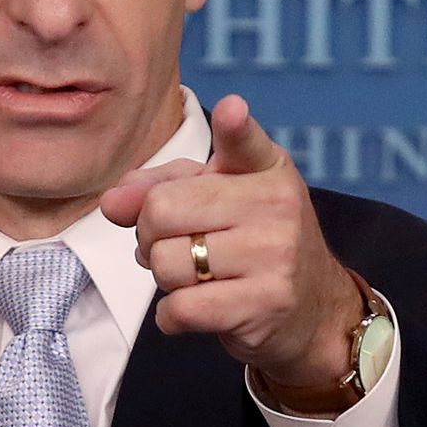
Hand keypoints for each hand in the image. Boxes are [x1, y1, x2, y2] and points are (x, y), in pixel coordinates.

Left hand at [99, 94, 365, 399]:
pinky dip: (171, 315)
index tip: (231, 111)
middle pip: (161, 210)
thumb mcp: (220, 197)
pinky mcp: (264, 304)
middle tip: (177, 244)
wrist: (314, 308)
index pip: (244, 141)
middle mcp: (277, 205)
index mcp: (267, 168)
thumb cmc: (254, 242)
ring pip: (165, 262)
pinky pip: (180, 308)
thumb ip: (162, 186)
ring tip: (194, 276)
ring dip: (164, 277)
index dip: (235, 125)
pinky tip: (195, 307)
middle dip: (149, 234)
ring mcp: (275, 255)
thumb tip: (113, 202)